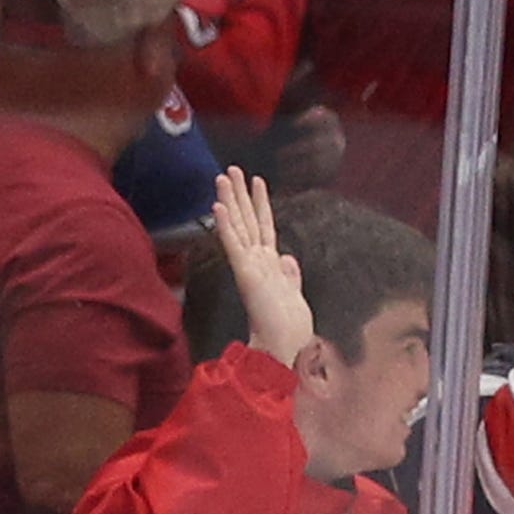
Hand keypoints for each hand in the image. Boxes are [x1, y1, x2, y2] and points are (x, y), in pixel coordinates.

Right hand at [212, 163, 312, 368]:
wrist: (285, 343)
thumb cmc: (289, 324)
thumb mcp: (294, 291)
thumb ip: (290, 273)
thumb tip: (288, 257)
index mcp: (267, 264)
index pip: (263, 227)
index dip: (260, 203)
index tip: (256, 181)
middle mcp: (255, 261)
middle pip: (247, 219)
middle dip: (239, 194)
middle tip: (231, 169)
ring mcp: (249, 265)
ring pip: (238, 226)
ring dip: (230, 200)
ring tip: (223, 177)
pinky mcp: (245, 272)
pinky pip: (233, 244)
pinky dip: (226, 224)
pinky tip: (219, 206)